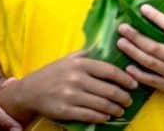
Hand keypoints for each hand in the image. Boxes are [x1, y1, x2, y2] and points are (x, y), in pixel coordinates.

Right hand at [11, 51, 137, 123]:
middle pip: (109, 90)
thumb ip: (88, 54)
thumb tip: (110, 47)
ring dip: (115, 109)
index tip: (134, 84)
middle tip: (129, 100)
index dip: (125, 78)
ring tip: (121, 110)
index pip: (110, 71)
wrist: (29, 91)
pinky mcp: (65, 111)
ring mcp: (71, 96)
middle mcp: (77, 79)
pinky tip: (107, 117)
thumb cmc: (53, 73)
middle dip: (123, 97)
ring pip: (101, 104)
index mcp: (80, 64)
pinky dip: (101, 117)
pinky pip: (89, 116)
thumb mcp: (70, 58)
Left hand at [117, 4, 163, 95]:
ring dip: (132, 52)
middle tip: (122, 27)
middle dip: (135, 36)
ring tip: (120, 42)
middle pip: (153, 46)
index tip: (143, 8)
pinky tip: (128, 67)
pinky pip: (150, 80)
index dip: (156, 17)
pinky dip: (138, 74)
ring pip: (148, 62)